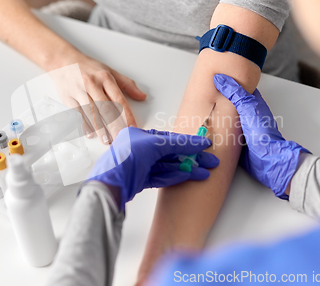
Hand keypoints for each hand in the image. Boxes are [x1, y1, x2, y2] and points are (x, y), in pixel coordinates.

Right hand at [50, 50, 145, 143]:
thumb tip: (142, 96)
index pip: (118, 99)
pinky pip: (77, 113)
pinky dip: (84, 125)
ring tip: (107, 140)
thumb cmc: (87, 67)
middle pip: (105, 108)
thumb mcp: (109, 71)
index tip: (132, 127)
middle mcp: (92, 84)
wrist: (62, 60)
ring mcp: (79, 91)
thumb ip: (127, 84)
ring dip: (100, 129)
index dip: (126, 115)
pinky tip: (90, 133)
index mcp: (105, 78)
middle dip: (114, 126)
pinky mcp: (68, 97)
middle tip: (120, 138)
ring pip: (91, 113)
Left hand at [88, 127, 219, 209]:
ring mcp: (139, 165)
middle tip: (210, 162)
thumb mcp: (153, 145)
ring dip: (186, 168)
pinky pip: (161, 176)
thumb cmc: (126, 159)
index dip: (188, 141)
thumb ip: (176, 143)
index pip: (168, 138)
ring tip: (204, 172)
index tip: (204, 144)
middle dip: (191, 157)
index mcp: (138, 135)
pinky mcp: (139, 180)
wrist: (109, 185)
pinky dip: (174, 176)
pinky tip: (188, 176)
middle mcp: (138, 149)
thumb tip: (196, 142)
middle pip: (170, 152)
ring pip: (167, 166)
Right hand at [213, 74, 308, 198]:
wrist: (267, 160)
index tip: (216, 77)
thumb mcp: (247, 107)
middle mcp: (248, 115)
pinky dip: (216, 130)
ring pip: (226, 118)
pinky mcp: (236, 141)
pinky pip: (224, 133)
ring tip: (201, 108)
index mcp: (253, 103)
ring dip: (216, 116)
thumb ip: (234, 92)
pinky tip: (207, 129)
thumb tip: (220, 78)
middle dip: (219, 100)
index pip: (240, 88)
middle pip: (231, 103)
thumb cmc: (263, 133)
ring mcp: (242, 129)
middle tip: (204, 93)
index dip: (229, 82)